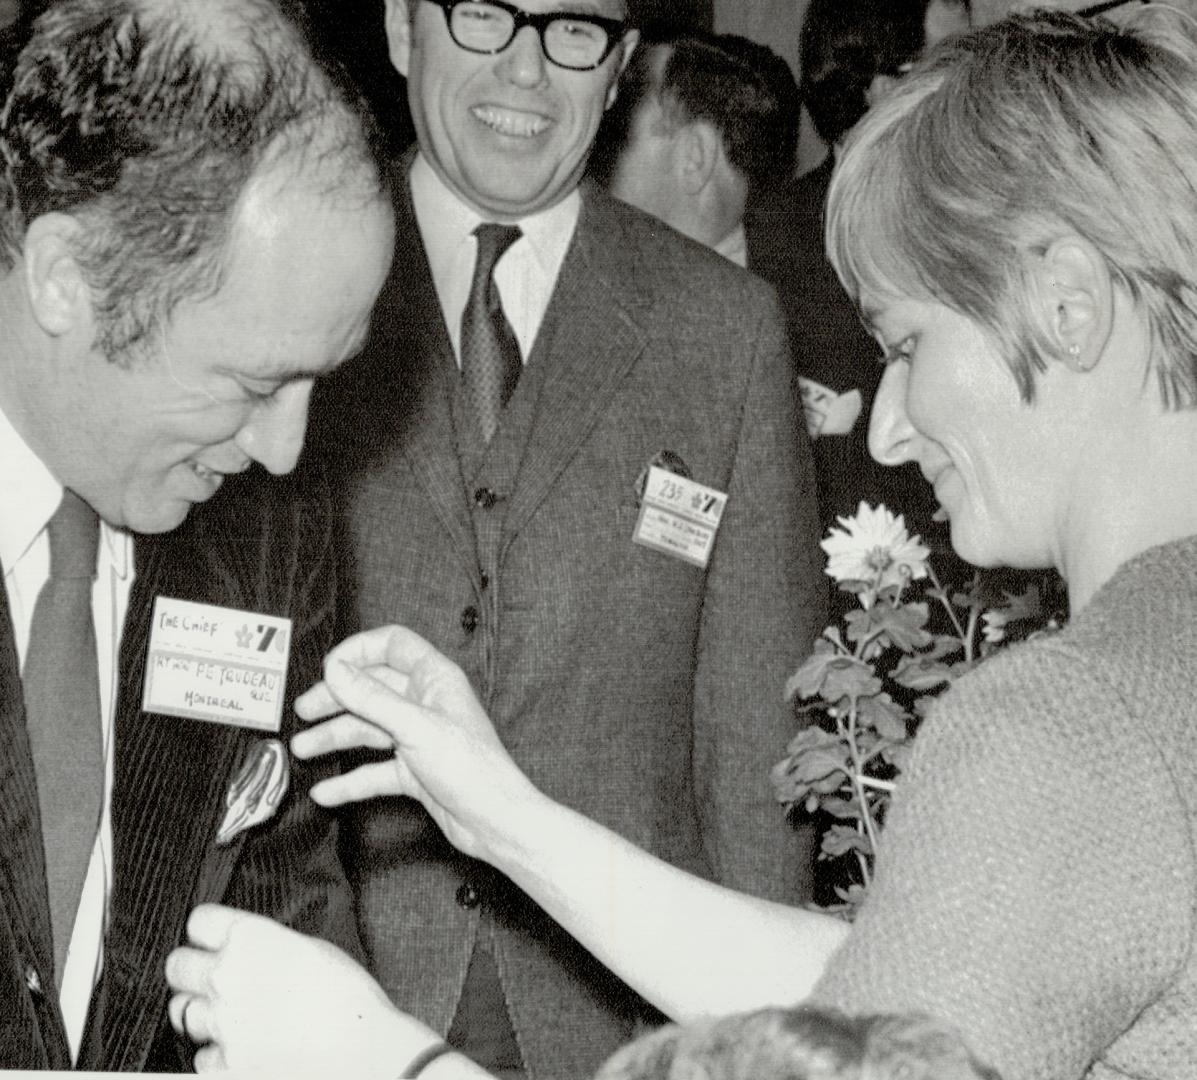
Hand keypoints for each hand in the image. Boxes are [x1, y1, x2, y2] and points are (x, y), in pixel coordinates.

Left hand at [165, 904, 435, 1074]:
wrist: (361, 1051)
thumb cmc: (347, 996)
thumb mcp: (311, 947)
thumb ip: (269, 944)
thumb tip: (250, 949)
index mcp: (251, 938)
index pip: (199, 921)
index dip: (208, 929)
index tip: (214, 937)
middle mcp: (226, 977)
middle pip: (177, 965)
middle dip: (191, 968)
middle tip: (209, 975)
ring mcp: (220, 1024)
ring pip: (180, 1011)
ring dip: (200, 1011)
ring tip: (226, 1013)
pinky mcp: (221, 1065)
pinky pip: (200, 1056)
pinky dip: (215, 1052)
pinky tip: (240, 1047)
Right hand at [292, 625, 538, 860]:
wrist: (495, 821)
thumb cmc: (471, 768)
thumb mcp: (415, 727)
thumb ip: (372, 698)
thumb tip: (335, 670)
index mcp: (435, 679)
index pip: (392, 645)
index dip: (358, 650)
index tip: (327, 668)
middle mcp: (426, 703)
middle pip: (373, 688)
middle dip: (336, 698)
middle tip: (303, 711)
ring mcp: (419, 738)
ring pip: (369, 729)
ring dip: (335, 738)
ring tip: (302, 750)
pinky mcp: (415, 771)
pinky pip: (374, 770)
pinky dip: (350, 780)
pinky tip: (325, 792)